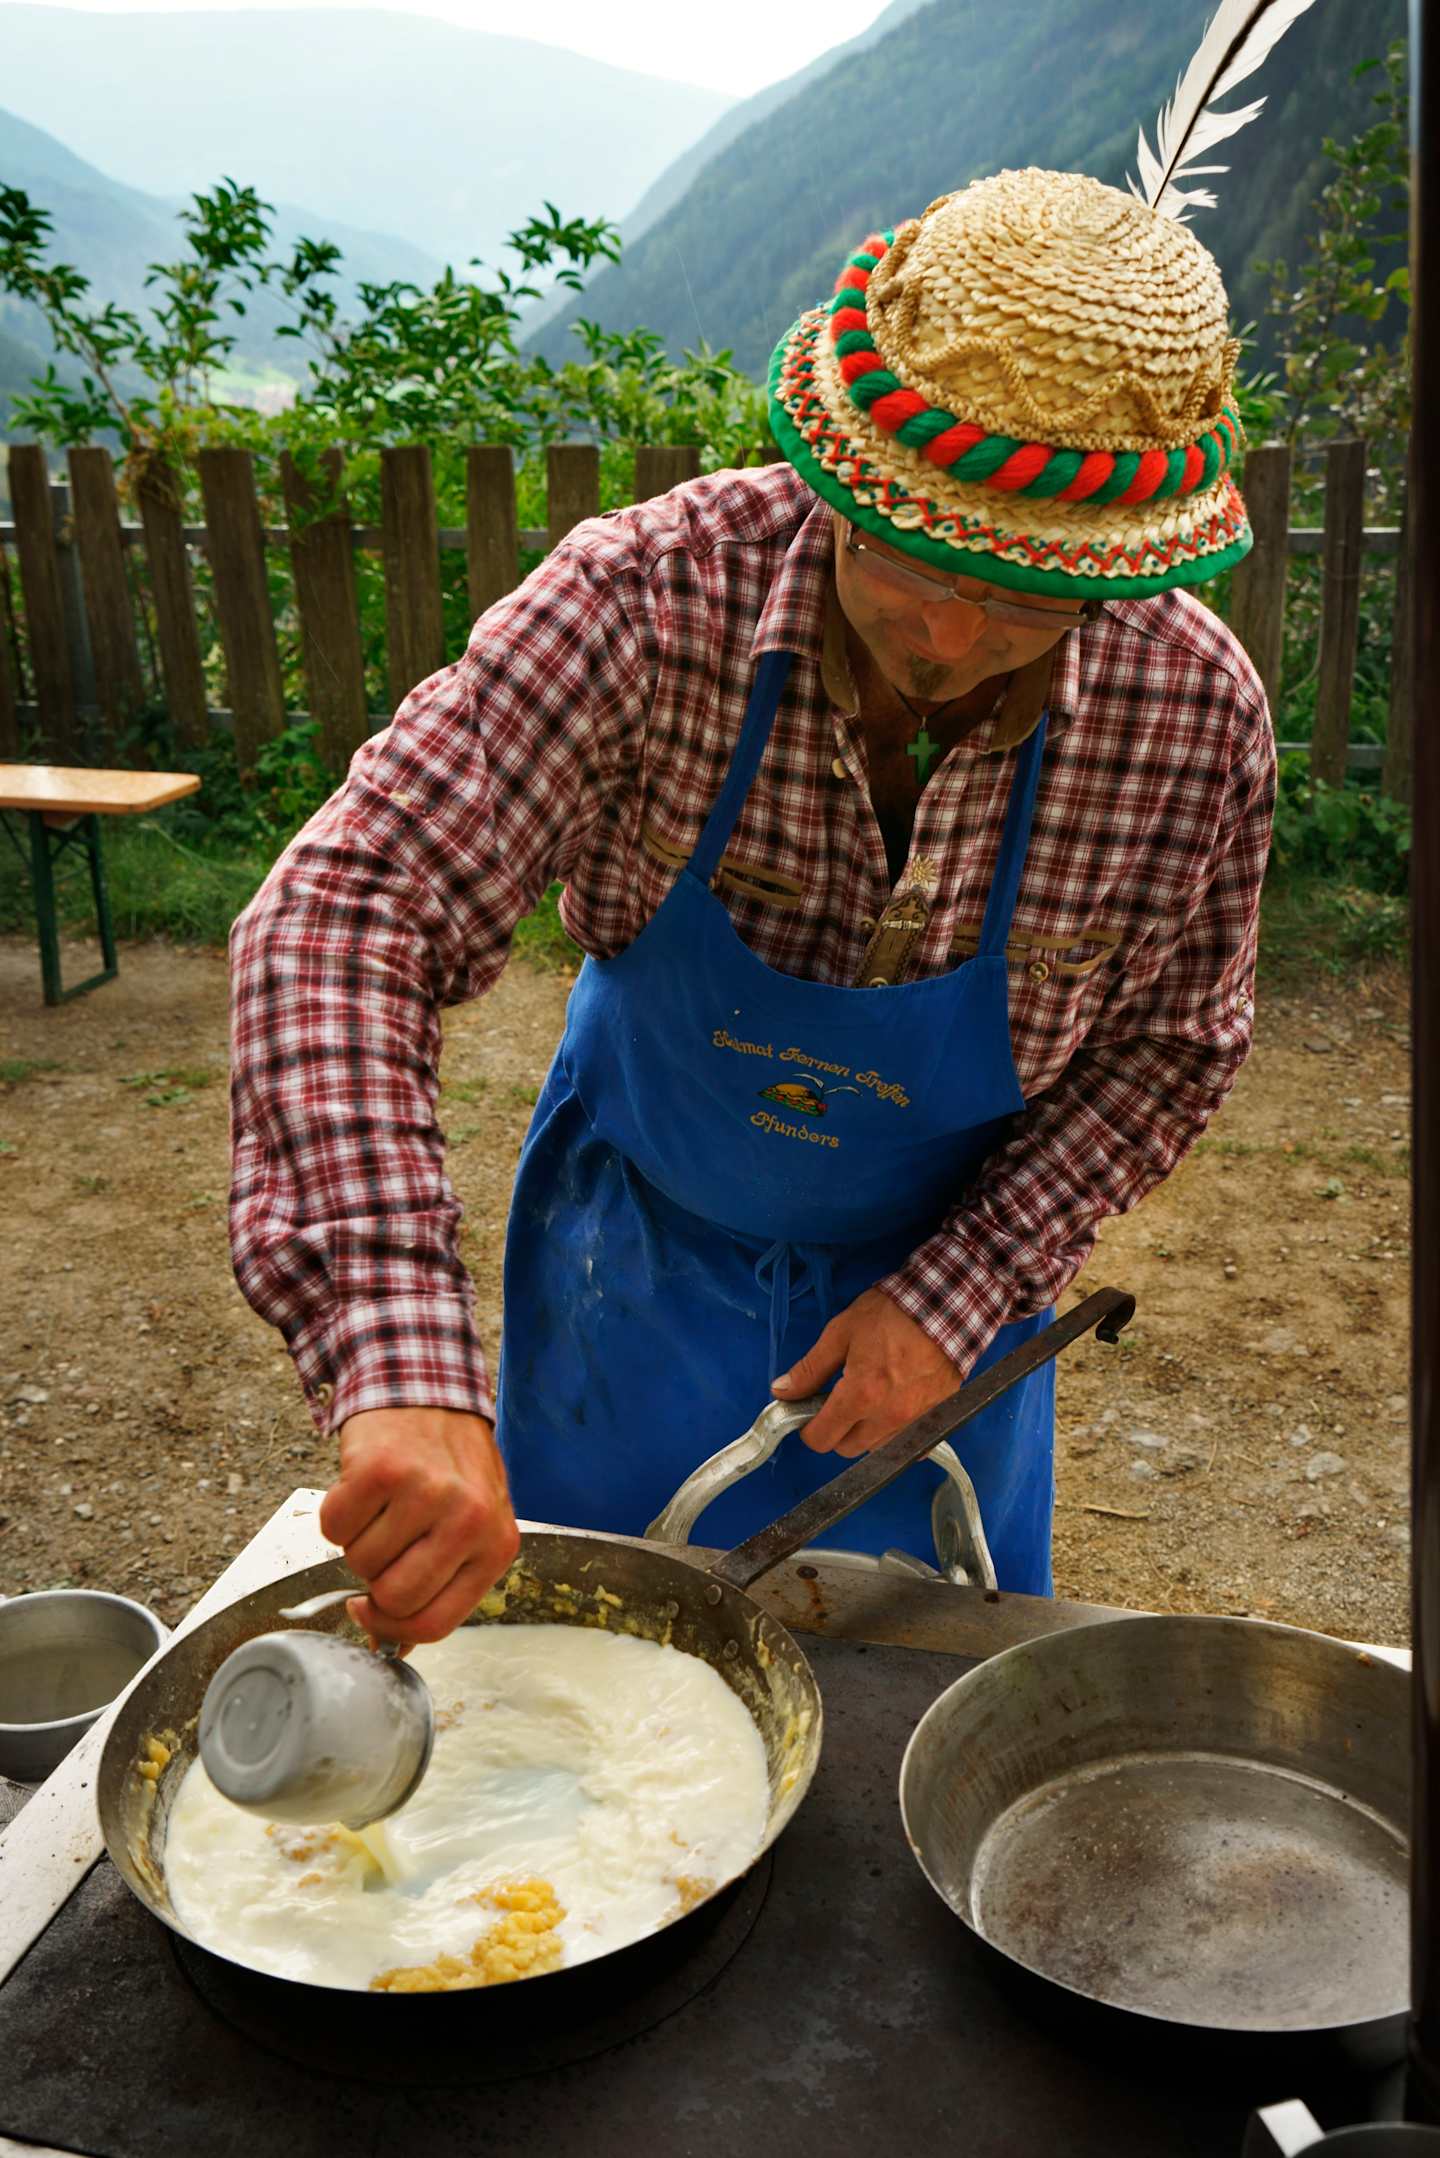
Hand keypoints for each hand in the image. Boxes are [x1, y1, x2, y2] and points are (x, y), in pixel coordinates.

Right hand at [318, 1407, 519, 1646]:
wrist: (428, 1388)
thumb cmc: (448, 1465)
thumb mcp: (468, 1524)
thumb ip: (442, 1584)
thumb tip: (391, 1651)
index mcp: (496, 1545)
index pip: (435, 1624)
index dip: (392, 1630)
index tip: (371, 1613)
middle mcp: (469, 1519)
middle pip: (394, 1600)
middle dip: (373, 1582)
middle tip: (382, 1544)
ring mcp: (426, 1493)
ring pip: (358, 1564)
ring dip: (356, 1541)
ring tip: (382, 1505)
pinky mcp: (381, 1469)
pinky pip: (333, 1527)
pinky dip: (336, 1513)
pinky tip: (363, 1486)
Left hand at [771, 1288, 962, 1457]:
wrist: (948, 1306)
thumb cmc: (892, 1314)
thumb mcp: (840, 1332)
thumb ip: (810, 1369)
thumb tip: (781, 1392)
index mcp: (860, 1397)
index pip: (821, 1439)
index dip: (808, 1428)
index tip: (809, 1410)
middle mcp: (888, 1418)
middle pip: (847, 1449)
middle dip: (835, 1430)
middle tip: (838, 1400)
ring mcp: (915, 1422)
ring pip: (877, 1449)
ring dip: (865, 1432)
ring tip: (869, 1399)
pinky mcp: (937, 1418)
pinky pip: (908, 1444)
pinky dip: (896, 1434)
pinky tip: (895, 1407)